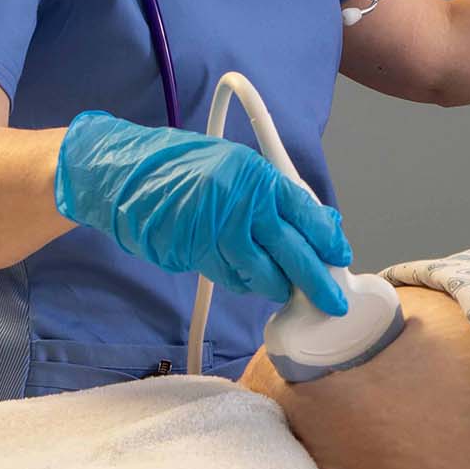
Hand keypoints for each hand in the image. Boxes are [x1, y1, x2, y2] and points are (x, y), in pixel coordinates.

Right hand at [52, 111, 352, 314]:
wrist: (130, 175)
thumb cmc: (187, 166)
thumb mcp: (239, 166)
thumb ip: (275, 195)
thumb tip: (318, 224)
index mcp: (258, 177)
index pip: (307, 215)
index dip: (327, 242)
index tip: (339, 258)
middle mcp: (242, 206)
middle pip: (293, 254)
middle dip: (317, 284)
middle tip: (331, 302)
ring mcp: (218, 234)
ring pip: (263, 275)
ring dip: (278, 287)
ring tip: (285, 289)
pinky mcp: (197, 255)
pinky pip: (233, 279)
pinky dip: (246, 284)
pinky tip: (252, 282)